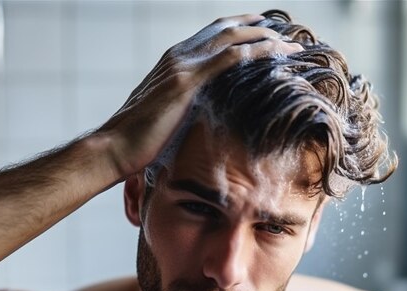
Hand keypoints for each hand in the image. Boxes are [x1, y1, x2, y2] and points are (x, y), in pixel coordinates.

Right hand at [95, 13, 302, 178]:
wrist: (114, 147)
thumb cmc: (138, 140)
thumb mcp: (167, 115)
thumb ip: (187, 105)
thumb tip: (207, 116)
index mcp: (174, 61)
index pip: (213, 35)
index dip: (241, 30)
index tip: (265, 34)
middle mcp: (179, 55)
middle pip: (226, 29)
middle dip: (258, 27)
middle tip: (285, 32)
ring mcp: (183, 65)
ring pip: (232, 39)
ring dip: (265, 39)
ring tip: (292, 44)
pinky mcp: (187, 82)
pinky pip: (229, 58)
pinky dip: (256, 52)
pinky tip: (276, 54)